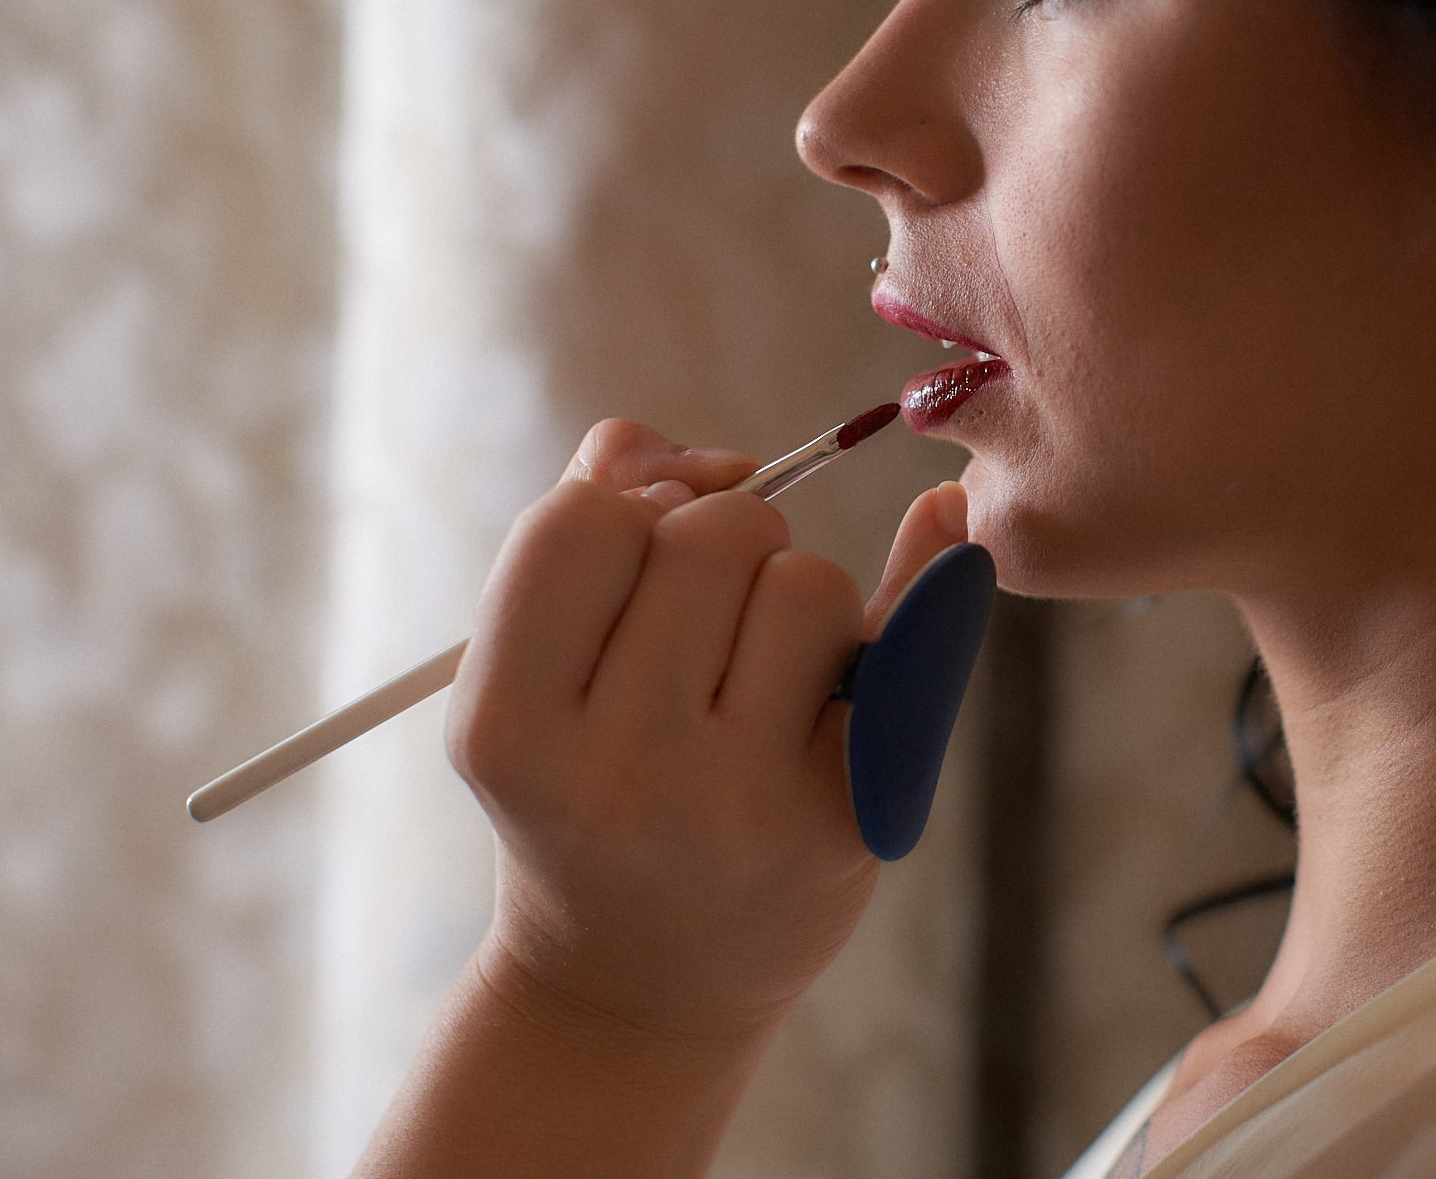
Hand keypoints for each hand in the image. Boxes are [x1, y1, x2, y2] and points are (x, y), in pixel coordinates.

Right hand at [445, 417, 969, 1045]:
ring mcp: (737, 807)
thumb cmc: (584, 786)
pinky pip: (908, 646)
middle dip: (721, 538)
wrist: (638, 987)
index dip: (623, 506)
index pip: (577, 523)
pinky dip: (919, 594)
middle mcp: (616, 775)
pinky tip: (928, 559)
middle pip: (709, 536)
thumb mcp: (535, 677)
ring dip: (795, 590)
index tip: (638, 550)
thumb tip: (691, 448)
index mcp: (507, 729)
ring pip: (804, 580)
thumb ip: (589, 520)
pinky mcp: (844, 826)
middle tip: (707, 613)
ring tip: (763, 667)